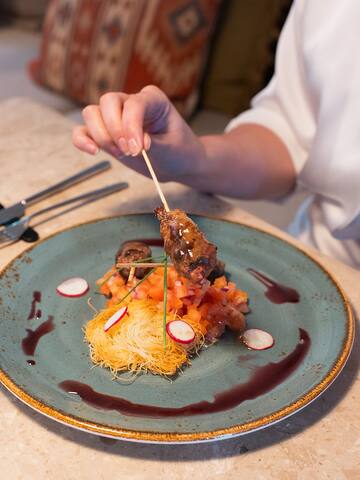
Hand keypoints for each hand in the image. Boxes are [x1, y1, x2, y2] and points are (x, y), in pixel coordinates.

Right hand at [72, 85, 204, 181]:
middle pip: (107, 102)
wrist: (177, 164)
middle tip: (130, 153)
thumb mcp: (173, 148)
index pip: (133, 103)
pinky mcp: (104, 134)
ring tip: (121, 155)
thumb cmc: (178, 151)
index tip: (138, 149)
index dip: (131, 126)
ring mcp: (114, 117)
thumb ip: (155, 144)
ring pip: (91, 113)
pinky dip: (82, 141)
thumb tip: (138, 142)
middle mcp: (130, 102)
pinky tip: (94, 152)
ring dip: (101, 136)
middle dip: (114, 130)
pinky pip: (82, 131)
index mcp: (152, 99)